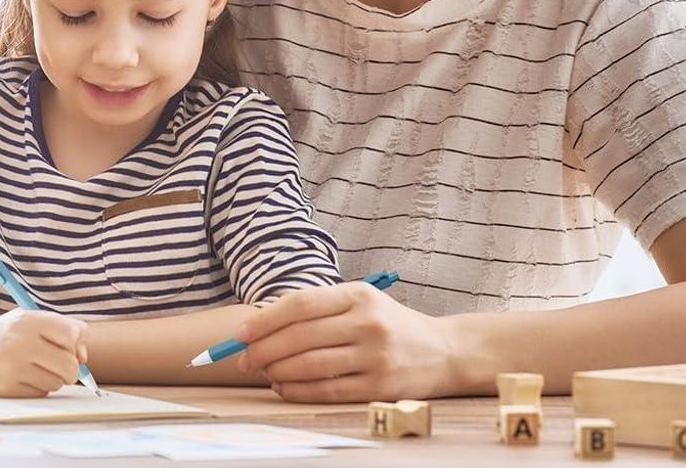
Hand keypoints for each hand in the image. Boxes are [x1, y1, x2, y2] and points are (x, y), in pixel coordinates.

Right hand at [0, 308, 86, 397]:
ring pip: (56, 382)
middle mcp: (20, 343)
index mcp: (31, 320)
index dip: (76, 343)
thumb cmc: (16, 332)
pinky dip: (40, 387)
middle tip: (64, 365)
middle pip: (69, 365)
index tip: (70, 345)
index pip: (72, 334)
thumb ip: (67, 329)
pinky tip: (27, 376)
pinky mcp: (6, 388)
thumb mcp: (38, 319)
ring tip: (40, 367)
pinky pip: (41, 393)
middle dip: (72, 368)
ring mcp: (12, 367)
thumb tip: (84, 358)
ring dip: (55, 378)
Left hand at [235, 281, 456, 402]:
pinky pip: (327, 391)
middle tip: (243, 358)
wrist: (444, 350)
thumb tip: (265, 322)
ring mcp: (374, 356)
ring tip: (263, 372)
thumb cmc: (390, 324)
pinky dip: (298, 390)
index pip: (300, 304)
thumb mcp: (362, 302)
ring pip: (310, 365)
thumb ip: (321, 308)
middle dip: (263, 349)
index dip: (265, 319)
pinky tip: (284, 387)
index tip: (240, 332)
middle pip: (300, 336)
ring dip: (277, 371)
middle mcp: (366, 323)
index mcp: (358, 294)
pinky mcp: (379, 386)